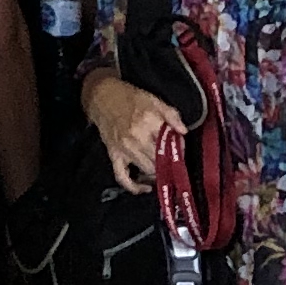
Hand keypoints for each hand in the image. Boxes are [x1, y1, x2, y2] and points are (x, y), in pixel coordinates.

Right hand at [88, 74, 182, 193]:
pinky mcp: (114, 156)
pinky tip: (145, 188)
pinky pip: (123, 177)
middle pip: (160, 160)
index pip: (170, 143)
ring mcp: (124, 149)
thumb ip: (171, 114)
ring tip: (162, 169)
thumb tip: (183, 131)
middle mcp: (137, 137)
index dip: (179, 148)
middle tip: (173, 161)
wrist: (102, 96)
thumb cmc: (129, 97)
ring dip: (157, 172)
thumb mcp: (154, 99)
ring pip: (147, 170)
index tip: (180, 148)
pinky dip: (134, 187)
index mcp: (148, 121)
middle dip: (169, 162)